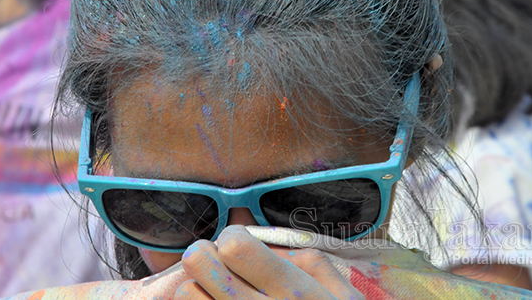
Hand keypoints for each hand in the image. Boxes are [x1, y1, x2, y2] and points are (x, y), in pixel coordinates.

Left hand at [177, 226, 364, 298]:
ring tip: (218, 293)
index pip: (234, 246)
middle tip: (218, 263)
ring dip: (198, 287)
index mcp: (290, 290)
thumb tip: (274, 248)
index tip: (241, 246)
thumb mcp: (344, 299)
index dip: (233, 237)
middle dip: (205, 254)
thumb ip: (313, 265)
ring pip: (187, 293)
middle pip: (199, 262)